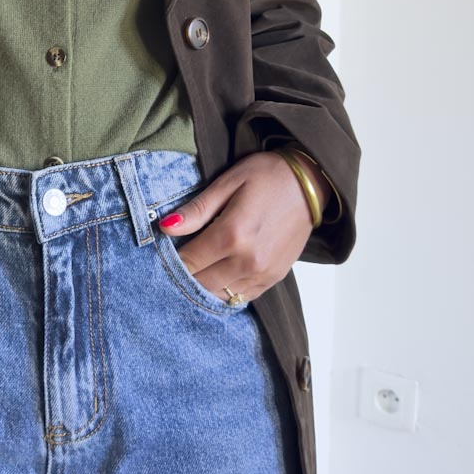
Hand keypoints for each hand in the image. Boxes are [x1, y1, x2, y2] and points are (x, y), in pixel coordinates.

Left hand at [156, 150, 321, 303]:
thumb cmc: (268, 176)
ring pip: (219, 295)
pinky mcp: (274, 278)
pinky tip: (218, 275)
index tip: (163, 252)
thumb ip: (197, 210)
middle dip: (184, 275)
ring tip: (197, 268)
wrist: (310, 183)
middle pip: (200, 283)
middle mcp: (248, 261)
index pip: (188, 261)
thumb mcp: (228, 183)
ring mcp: (263, 273)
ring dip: (203, 285)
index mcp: (232, 234)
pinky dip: (225, 290)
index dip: (171, 259)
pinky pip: (241, 297)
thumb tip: (165, 227)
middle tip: (176, 261)